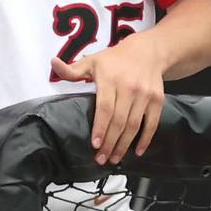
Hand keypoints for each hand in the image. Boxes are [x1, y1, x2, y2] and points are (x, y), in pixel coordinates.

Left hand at [50, 31, 165, 166]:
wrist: (147, 51)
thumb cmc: (114, 59)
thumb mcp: (92, 61)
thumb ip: (72, 69)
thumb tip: (53, 64)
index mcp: (111, 79)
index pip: (105, 108)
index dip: (100, 127)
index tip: (95, 144)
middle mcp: (129, 88)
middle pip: (119, 120)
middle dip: (110, 142)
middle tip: (102, 158)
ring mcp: (145, 95)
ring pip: (134, 125)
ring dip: (124, 145)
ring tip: (114, 158)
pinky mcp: (157, 100)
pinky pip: (152, 123)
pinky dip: (146, 139)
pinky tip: (137, 151)